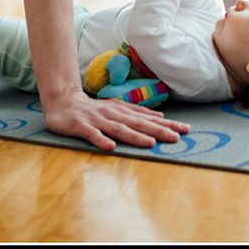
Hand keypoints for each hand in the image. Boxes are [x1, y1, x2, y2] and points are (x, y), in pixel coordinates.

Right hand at [43, 88, 189, 152]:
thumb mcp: (116, 108)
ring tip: (150, 144)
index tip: (185, 130)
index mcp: (121, 110)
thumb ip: (136, 113)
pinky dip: (101, 140)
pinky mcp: (81, 126)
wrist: (62, 101)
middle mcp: (111, 113)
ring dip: (134, 136)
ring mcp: (96, 120)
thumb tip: (161, 117)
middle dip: (158, 131)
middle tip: (177, 137)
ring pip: (118, 128)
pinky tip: (110, 147)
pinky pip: (92, 134)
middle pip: (137, 124)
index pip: (147, 119)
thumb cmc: (92, 109)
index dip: (166, 125)